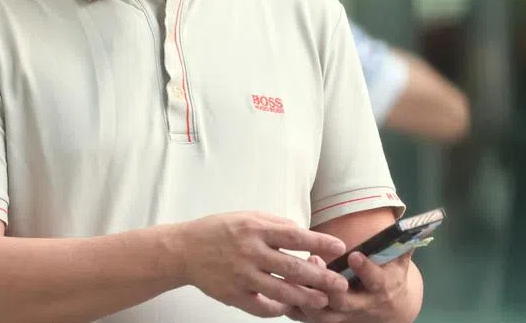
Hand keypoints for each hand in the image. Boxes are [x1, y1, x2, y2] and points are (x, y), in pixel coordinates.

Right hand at [175, 212, 349, 317]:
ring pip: (281, 291)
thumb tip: (302, 233)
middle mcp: (250, 252)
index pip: (295, 236)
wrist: (185, 250)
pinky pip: (262, 307)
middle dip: (321, 278)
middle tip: (340, 284)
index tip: (339, 248)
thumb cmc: (218, 230)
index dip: (319, 243)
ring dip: (305, 298)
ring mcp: (242, 276)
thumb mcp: (246, 216)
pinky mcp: (234, 295)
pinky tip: (289, 307)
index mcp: (255, 229)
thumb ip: (274, 224)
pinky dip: (278, 308)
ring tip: (322, 300)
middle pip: (293, 268)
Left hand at [287, 252, 411, 321]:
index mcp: (382, 286)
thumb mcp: (400, 259)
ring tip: (292, 276)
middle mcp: (363, 304)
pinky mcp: (331, 320)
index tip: (354, 256)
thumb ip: (400, 241)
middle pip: (344, 301)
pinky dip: (295, 309)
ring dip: (307, 297)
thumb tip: (407, 221)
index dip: (366, 269)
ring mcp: (345, 315)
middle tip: (313, 260)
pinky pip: (310, 319)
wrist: (392, 308)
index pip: (376, 280)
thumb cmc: (391, 274)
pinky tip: (282, 294)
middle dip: (327, 283)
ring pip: (324, 315)